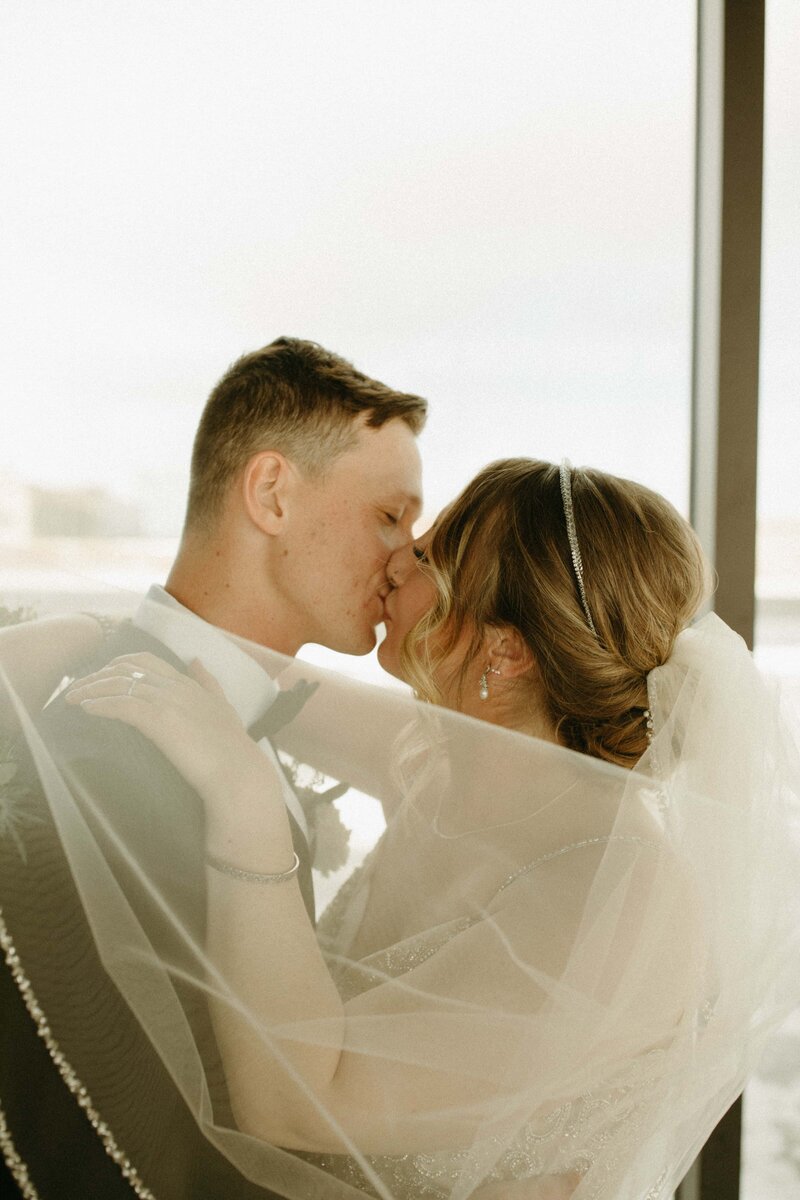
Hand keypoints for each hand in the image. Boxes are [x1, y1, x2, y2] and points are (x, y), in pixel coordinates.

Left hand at [65, 652, 268, 805]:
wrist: (236, 771)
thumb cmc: (231, 748)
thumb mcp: (222, 706)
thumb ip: (208, 683)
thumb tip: (196, 660)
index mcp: (187, 683)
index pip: (147, 661)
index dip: (120, 664)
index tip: (102, 675)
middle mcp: (175, 686)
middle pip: (126, 668)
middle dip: (98, 674)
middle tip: (79, 688)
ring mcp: (167, 701)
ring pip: (119, 684)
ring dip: (91, 689)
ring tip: (72, 698)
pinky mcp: (158, 720)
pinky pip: (120, 705)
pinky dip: (99, 704)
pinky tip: (86, 710)